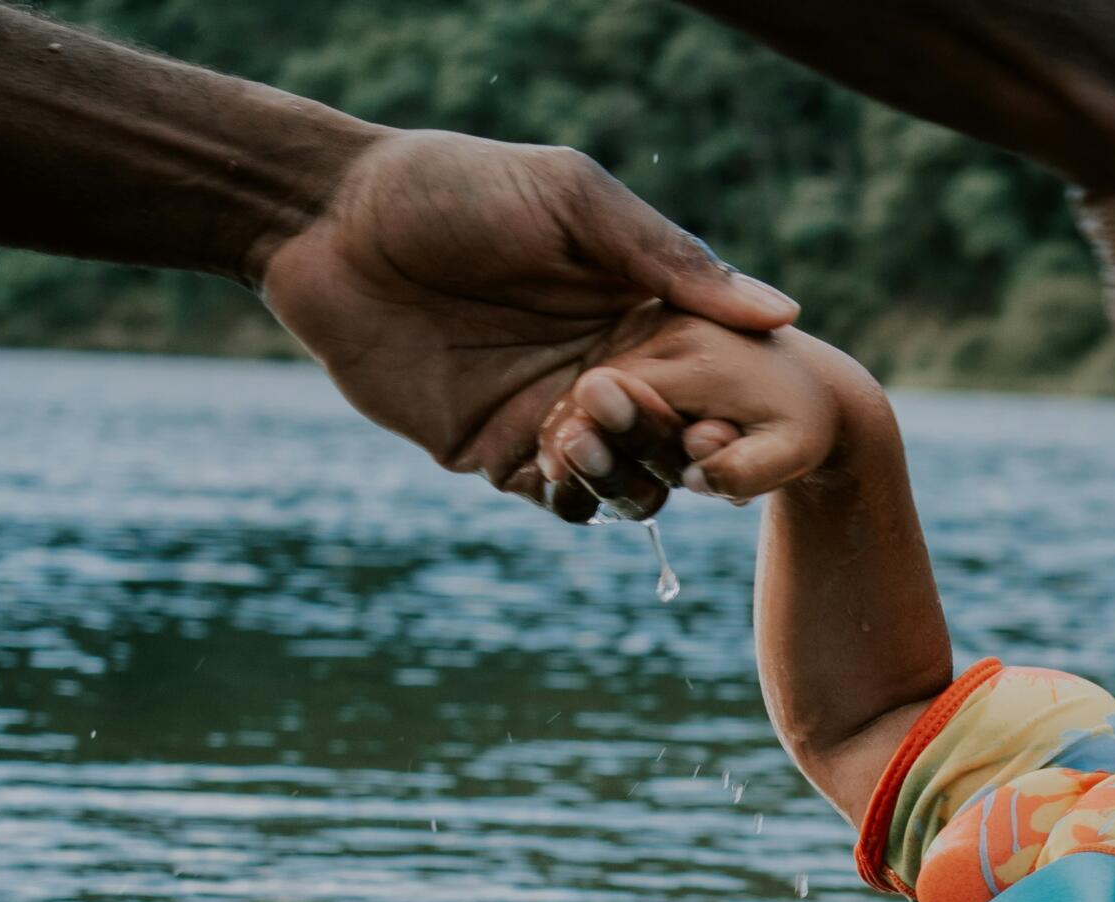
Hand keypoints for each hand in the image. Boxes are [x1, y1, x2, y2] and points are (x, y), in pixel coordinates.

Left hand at [256, 129, 798, 519]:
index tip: (712, 401)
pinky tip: (550, 456)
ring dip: (620, 474)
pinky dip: (572, 495)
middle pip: (674, 444)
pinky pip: (557, 501)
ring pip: (624, 483)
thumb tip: (783, 314)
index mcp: (638, 312)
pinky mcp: (494, 452)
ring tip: (575, 427)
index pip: (711, 380)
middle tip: (615, 397)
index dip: (723, 403)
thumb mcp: (575, 202)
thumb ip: (672, 259)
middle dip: (664, 440)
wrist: (331, 223)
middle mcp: (606, 371)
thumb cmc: (456, 188)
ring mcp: (551, 416)